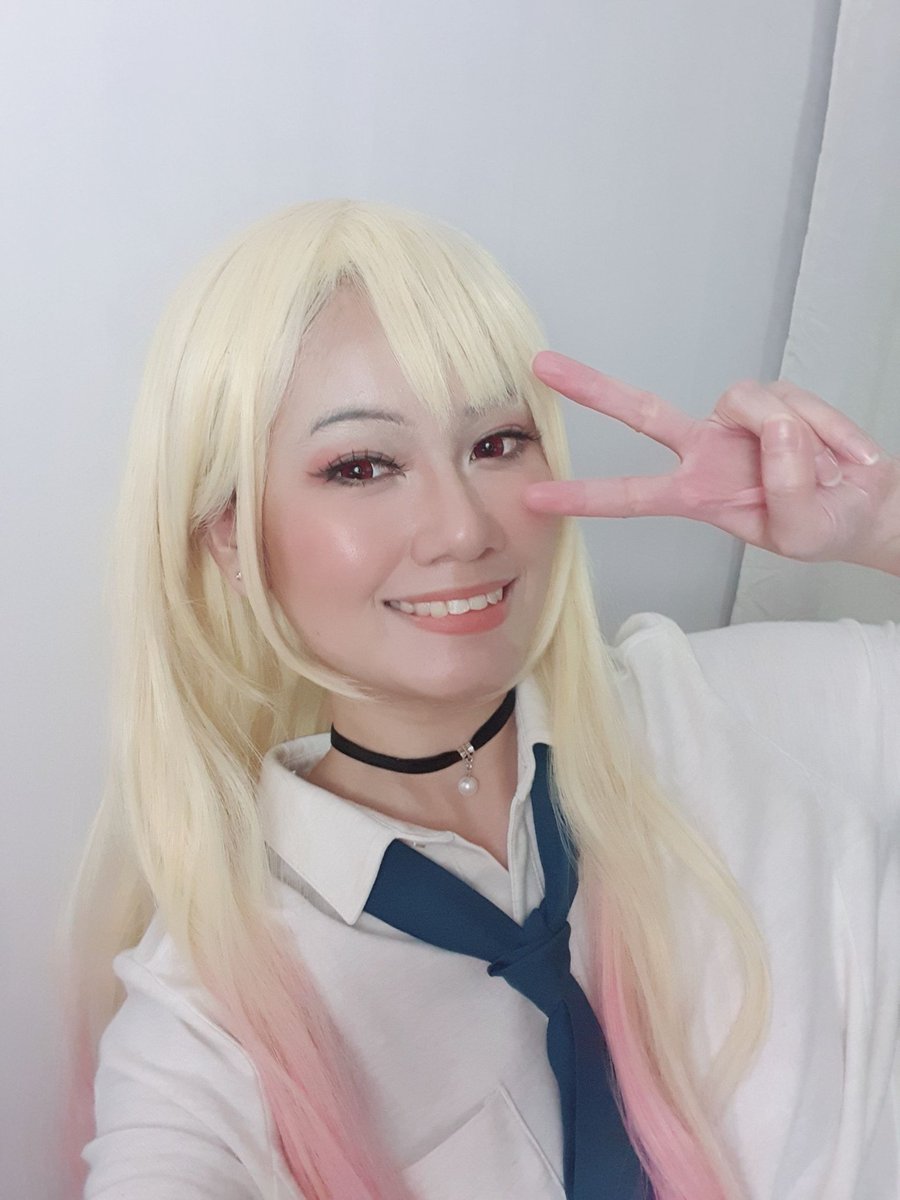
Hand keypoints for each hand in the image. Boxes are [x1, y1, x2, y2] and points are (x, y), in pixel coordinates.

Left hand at [525, 351, 899, 573]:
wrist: (864, 507)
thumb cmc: (821, 526)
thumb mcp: (799, 532)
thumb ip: (786, 488)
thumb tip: (777, 429)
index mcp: (696, 495)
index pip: (630, 497)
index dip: (584, 496)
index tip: (535, 496)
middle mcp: (705, 451)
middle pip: (642, 413)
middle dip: (592, 388)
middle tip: (541, 366)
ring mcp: (737, 422)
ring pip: (750, 404)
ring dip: (798, 440)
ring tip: (826, 473)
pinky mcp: (774, 399)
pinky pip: (796, 403)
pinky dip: (828, 431)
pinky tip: (840, 456)